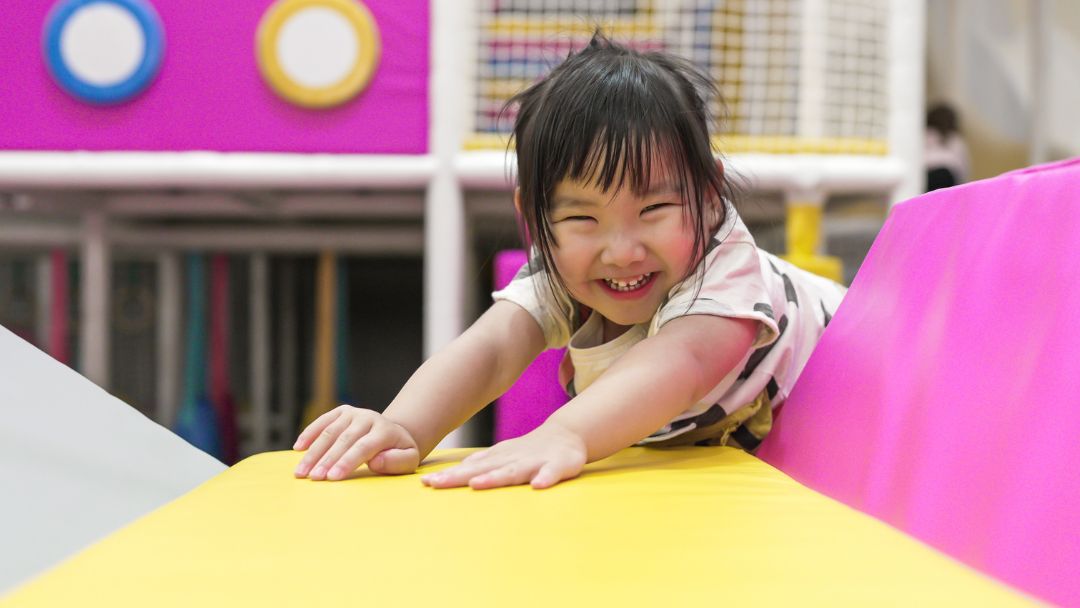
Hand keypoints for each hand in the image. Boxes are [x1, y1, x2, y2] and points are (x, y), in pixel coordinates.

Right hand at [293, 405, 419, 479]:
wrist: (394, 433)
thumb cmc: (398, 453)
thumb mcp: (408, 460)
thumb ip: (397, 462)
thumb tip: (375, 461)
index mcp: (385, 430)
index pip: (363, 447)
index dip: (347, 461)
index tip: (333, 477)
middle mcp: (368, 417)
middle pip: (344, 440)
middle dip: (327, 460)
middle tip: (314, 478)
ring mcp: (354, 413)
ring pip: (329, 432)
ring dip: (313, 453)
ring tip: (301, 472)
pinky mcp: (342, 411)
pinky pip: (323, 421)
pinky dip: (309, 433)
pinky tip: (298, 448)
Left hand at [421, 422, 586, 489]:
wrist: (567, 435)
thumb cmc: (531, 451)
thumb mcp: (506, 454)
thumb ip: (485, 462)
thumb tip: (460, 467)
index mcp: (500, 459)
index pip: (470, 469)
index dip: (449, 476)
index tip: (426, 483)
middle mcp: (513, 459)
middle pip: (484, 470)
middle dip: (460, 477)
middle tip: (436, 484)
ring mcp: (536, 462)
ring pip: (514, 471)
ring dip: (496, 478)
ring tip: (478, 485)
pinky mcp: (560, 465)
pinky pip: (553, 472)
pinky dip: (546, 478)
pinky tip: (538, 486)